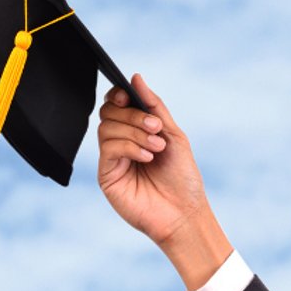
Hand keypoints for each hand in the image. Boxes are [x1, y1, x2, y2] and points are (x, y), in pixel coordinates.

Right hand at [96, 74, 232, 290]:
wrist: (184, 212)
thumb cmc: (182, 178)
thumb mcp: (172, 134)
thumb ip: (154, 106)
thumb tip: (136, 78)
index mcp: (135, 132)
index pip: (116, 106)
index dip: (118, 96)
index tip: (129, 96)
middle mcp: (120, 144)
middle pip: (109, 114)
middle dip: (134, 116)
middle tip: (156, 128)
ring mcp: (112, 160)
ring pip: (107, 128)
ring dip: (135, 132)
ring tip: (156, 147)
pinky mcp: (107, 175)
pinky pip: (108, 149)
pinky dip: (130, 147)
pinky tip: (147, 157)